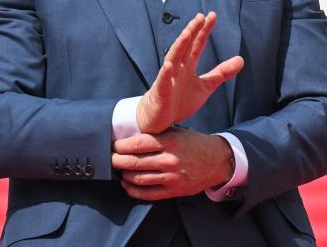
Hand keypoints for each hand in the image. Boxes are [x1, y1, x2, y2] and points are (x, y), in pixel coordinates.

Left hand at [112, 128, 233, 200]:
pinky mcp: (173, 191)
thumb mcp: (176, 132)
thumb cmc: (193, 143)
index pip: (137, 144)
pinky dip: (133, 190)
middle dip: (117, 161)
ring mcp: (171, 177)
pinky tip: (127, 184)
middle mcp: (169, 160)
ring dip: (124, 175)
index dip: (121, 146)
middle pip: (134, 162)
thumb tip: (129, 137)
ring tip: (118, 170)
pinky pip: (147, 194)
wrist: (216, 161)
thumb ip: (156, 134)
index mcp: (169, 142)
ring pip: (138, 178)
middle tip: (110, 159)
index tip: (114, 146)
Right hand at [136, 12, 243, 133]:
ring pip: (173, 59)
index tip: (212, 15)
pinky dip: (165, 74)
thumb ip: (221, 73)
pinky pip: (162, 81)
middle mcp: (177, 68)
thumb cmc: (180, 100)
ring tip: (186, 34)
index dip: (204, 31)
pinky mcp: (161, 92)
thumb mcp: (205, 86)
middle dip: (192, 31)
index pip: (197, 45)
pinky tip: (168, 66)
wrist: (160, 119)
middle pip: (185, 46)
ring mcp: (168, 78)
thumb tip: (241, 59)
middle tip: (200, 17)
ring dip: (179, 46)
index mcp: (188, 66)